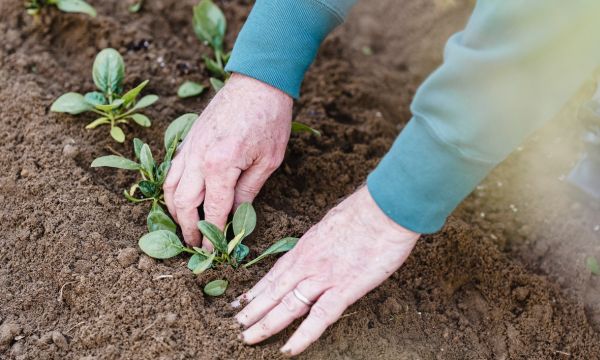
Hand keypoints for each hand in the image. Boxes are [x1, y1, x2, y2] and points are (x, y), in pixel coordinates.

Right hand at [164, 73, 292, 247]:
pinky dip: (172, 189)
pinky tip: (181, 199)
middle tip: (194, 245)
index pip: (212, 211)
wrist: (258, 82)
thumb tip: (237, 216)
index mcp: (221, 166)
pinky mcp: (187, 140)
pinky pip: (172, 171)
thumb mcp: (269, 161)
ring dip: (174, 211)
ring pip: (170, 188)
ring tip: (185, 227)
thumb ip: (249, 191)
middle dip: (187, 229)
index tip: (213, 252)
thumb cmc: (270, 120)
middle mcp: (198, 159)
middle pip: (183, 204)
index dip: (212, 234)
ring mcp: (189, 148)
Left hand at [233, 186, 419, 355]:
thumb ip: (323, 241)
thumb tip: (322, 247)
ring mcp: (324, 277)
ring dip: (266, 324)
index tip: (241, 301)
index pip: (275, 274)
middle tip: (233, 325)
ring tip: (247, 338)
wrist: (385, 208)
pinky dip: (303, 335)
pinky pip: (320, 317)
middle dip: (252, 310)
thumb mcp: (333, 223)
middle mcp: (308, 264)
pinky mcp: (345, 288)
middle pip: (274, 291)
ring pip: (287, 306)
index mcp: (306, 247)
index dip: (257, 290)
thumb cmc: (365, 212)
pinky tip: (288, 349)